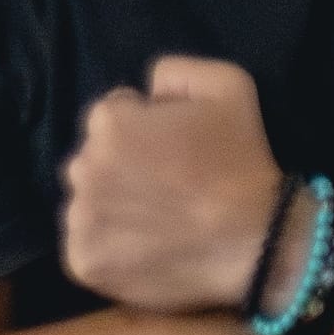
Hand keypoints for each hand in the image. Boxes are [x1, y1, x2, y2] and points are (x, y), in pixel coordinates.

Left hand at [60, 56, 286, 314]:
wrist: (254, 242)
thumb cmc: (241, 163)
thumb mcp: (227, 85)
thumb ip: (174, 72)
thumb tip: (146, 91)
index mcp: (109, 122)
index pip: (110, 117)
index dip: (143, 131)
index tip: (172, 153)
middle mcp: (83, 167)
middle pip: (92, 161)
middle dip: (119, 168)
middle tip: (164, 189)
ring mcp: (79, 219)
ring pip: (85, 205)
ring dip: (110, 209)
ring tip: (155, 222)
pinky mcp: (83, 262)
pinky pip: (84, 248)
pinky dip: (107, 250)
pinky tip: (143, 249)